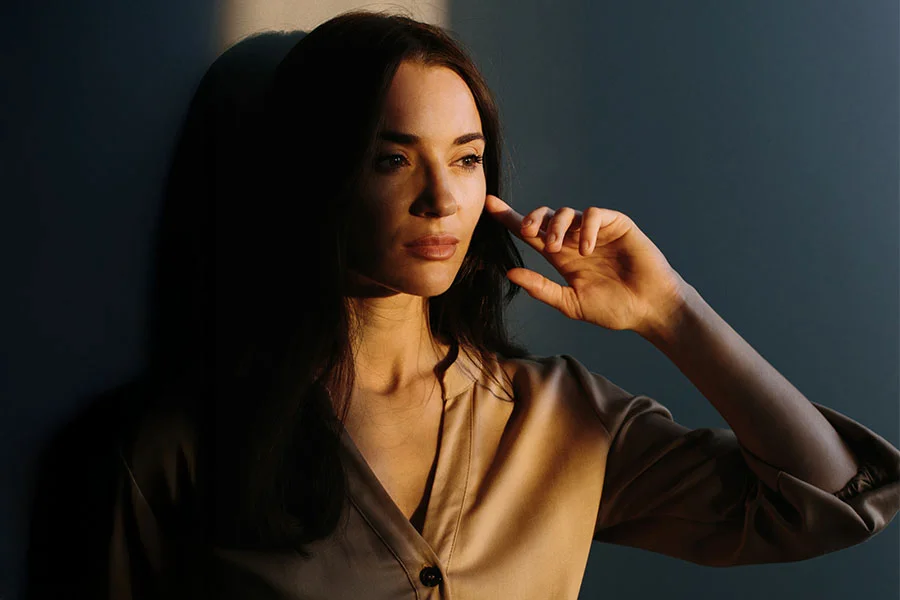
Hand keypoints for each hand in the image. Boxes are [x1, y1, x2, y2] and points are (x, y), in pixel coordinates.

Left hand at [484, 194, 688, 335]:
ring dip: (556, 226)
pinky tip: (588, 249)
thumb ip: (541, 288)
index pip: (531, 233)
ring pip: (566, 212)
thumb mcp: (570, 303)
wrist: (649, 309)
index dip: (510, 218)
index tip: (489, 205)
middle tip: (528, 233)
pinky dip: (587, 228)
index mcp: (561, 257)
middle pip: (545, 216)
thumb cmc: (613, 309)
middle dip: (531, 219)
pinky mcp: (617, 225)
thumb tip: (510, 273)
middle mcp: (575, 240)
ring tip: (557, 248)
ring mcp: (596, 231)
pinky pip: (594, 214)